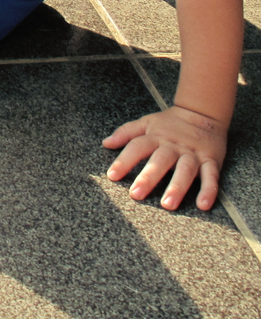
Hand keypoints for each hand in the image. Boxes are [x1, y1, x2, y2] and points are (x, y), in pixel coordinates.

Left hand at [103, 105, 226, 210]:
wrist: (203, 113)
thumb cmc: (170, 123)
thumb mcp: (147, 122)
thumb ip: (126, 132)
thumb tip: (106, 143)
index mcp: (156, 137)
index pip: (137, 147)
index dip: (124, 160)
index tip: (112, 175)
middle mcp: (173, 146)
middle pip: (160, 161)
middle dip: (148, 178)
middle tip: (136, 194)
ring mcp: (193, 154)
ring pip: (185, 170)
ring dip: (177, 187)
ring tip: (167, 204)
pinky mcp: (211, 160)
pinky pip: (212, 176)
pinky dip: (209, 190)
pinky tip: (203, 205)